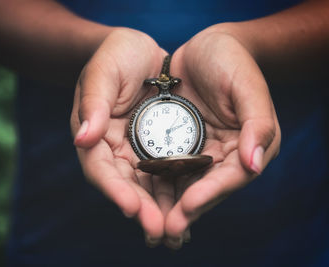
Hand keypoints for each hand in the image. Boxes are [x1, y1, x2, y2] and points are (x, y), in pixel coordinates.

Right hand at [71, 28, 167, 243]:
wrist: (141, 51)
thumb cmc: (116, 55)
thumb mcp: (103, 72)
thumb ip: (93, 103)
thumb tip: (83, 138)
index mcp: (94, 134)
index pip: (99, 168)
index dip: (114, 190)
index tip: (132, 208)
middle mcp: (113, 149)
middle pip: (125, 185)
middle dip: (142, 209)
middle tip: (160, 232)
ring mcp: (136, 151)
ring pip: (147, 186)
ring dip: (161, 210)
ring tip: (177, 234)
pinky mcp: (158, 148)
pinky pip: (167, 173)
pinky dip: (176, 192)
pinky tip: (190, 209)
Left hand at [160, 25, 280, 246]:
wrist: (205, 48)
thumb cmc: (231, 61)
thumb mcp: (247, 85)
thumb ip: (256, 123)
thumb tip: (254, 164)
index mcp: (248, 144)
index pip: (232, 176)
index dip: (210, 192)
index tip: (188, 206)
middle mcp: (225, 154)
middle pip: (207, 187)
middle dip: (187, 209)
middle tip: (166, 229)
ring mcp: (201, 151)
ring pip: (186, 183)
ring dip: (169, 205)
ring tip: (151, 224)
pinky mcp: (179, 145)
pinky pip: (167, 167)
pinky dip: (156, 183)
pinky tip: (141, 197)